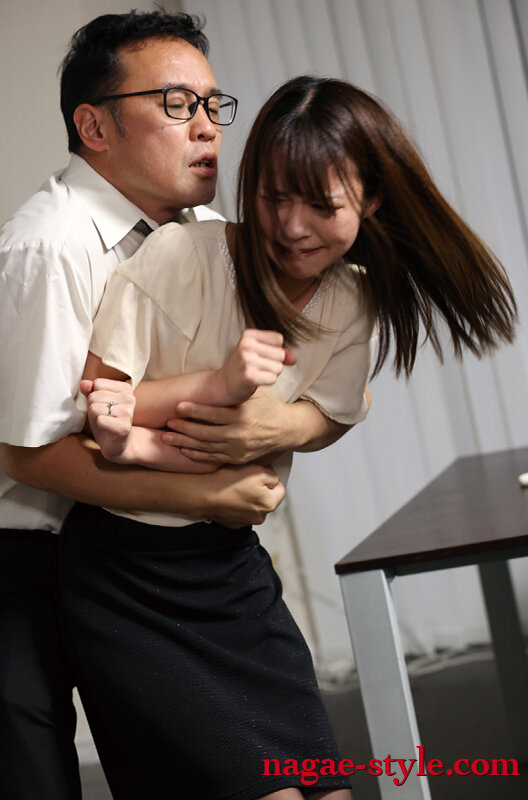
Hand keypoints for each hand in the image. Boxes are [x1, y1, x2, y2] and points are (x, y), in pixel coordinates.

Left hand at [80, 378, 135, 461]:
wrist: (117, 444)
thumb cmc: (107, 421)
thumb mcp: (96, 402)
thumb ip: (90, 391)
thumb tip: (83, 383)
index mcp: (125, 389)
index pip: (98, 383)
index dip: (95, 396)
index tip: (104, 406)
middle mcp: (129, 398)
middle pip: (94, 396)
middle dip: (94, 408)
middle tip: (104, 417)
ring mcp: (128, 412)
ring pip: (94, 408)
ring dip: (95, 418)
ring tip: (106, 423)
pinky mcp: (124, 427)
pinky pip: (99, 420)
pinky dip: (99, 426)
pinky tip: (107, 429)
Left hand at [160, 389, 292, 464]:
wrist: (286, 429)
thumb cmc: (267, 407)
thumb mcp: (254, 395)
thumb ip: (236, 390)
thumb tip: (218, 376)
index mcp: (242, 416)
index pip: (214, 414)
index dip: (195, 410)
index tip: (178, 406)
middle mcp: (239, 434)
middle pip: (205, 433)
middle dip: (183, 428)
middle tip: (167, 423)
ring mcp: (237, 449)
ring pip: (206, 447)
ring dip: (184, 443)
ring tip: (166, 437)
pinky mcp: (237, 458)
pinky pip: (213, 458)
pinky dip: (197, 455)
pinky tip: (184, 450)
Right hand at [206, 463, 284, 526]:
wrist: (204, 494)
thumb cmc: (228, 482)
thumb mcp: (257, 469)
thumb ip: (272, 474)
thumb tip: (273, 477)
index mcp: (270, 504)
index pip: (279, 488)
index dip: (270, 477)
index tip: (260, 473)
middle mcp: (260, 516)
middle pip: (266, 498)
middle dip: (260, 488)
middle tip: (246, 479)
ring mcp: (246, 521)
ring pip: (253, 505)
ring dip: (248, 497)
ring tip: (236, 487)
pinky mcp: (233, 523)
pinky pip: (240, 511)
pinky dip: (237, 504)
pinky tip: (230, 496)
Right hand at [218, 329, 295, 405]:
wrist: (222, 384)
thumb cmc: (243, 367)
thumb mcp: (258, 353)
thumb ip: (279, 352)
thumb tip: (294, 359)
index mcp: (249, 335)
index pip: (278, 339)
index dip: (275, 350)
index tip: (260, 356)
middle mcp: (247, 345)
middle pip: (281, 354)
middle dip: (274, 364)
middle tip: (258, 367)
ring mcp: (247, 361)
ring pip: (278, 368)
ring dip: (271, 374)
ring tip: (257, 374)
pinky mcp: (249, 376)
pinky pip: (273, 378)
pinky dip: (267, 382)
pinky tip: (255, 381)